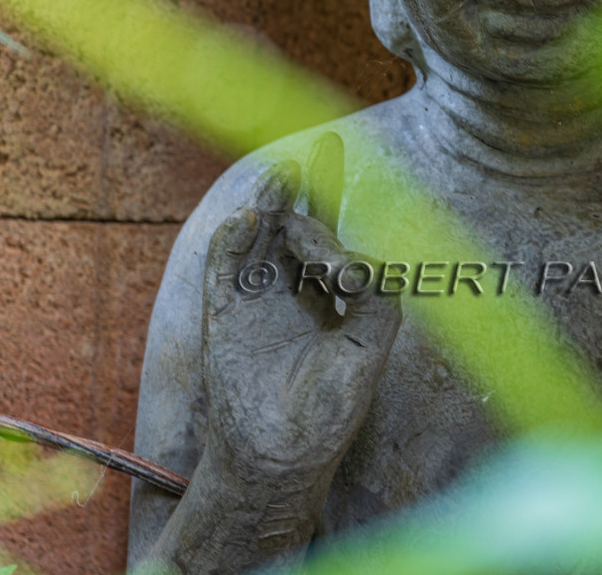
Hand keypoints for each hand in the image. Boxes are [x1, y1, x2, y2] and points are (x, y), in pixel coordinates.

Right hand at [199, 133, 400, 482]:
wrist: (281, 456)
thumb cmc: (329, 410)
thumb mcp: (369, 348)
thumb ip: (378, 298)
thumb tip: (363, 256)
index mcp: (330, 300)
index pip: (336, 243)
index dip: (341, 235)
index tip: (344, 263)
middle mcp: (291, 293)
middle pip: (297, 225)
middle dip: (310, 187)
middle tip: (324, 145)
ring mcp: (255, 302)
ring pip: (261, 238)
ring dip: (272, 205)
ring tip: (284, 172)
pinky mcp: (223, 318)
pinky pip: (224, 270)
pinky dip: (232, 243)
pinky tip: (247, 221)